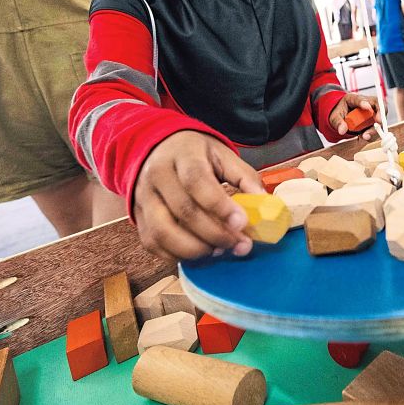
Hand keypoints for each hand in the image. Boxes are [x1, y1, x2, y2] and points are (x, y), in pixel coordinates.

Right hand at [132, 130, 262, 259]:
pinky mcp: (138, 218)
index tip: (242, 223)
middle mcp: (157, 175)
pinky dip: (177, 255)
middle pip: (183, 211)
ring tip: (219, 250)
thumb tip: (265, 205)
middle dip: (214, 234)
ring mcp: (143, 198)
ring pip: (163, 232)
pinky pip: (153, 244)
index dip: (220, 206)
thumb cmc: (195, 155)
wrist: (157, 149)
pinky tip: (200, 254)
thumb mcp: (222, 155)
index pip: (197, 181)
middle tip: (239, 244)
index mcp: (182, 155)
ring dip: (194, 249)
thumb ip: (245, 178)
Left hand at [329, 92, 379, 139]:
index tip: (367, 107)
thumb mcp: (335, 117)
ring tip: (365, 136)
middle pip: (377, 104)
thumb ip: (338, 123)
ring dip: (376, 126)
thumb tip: (342, 130)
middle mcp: (366, 102)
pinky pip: (379, 124)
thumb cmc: (340, 113)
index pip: (359, 99)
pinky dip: (374, 131)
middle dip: (380, 113)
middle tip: (379, 121)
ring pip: (380, 115)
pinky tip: (366, 136)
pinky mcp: (375, 119)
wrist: (343, 115)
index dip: (364, 102)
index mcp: (353, 98)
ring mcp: (372, 110)